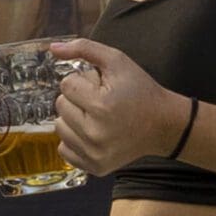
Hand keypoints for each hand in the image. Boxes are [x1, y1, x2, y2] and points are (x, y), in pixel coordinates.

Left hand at [50, 38, 184, 176]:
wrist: (163, 125)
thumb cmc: (140, 91)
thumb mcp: (117, 61)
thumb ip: (84, 48)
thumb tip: (53, 48)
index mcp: (101, 105)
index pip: (66, 85)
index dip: (82, 81)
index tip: (100, 86)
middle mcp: (95, 133)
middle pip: (60, 106)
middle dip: (77, 99)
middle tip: (100, 101)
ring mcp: (94, 153)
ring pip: (59, 127)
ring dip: (73, 118)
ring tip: (96, 116)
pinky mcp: (95, 167)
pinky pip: (64, 149)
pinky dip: (75, 139)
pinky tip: (93, 133)